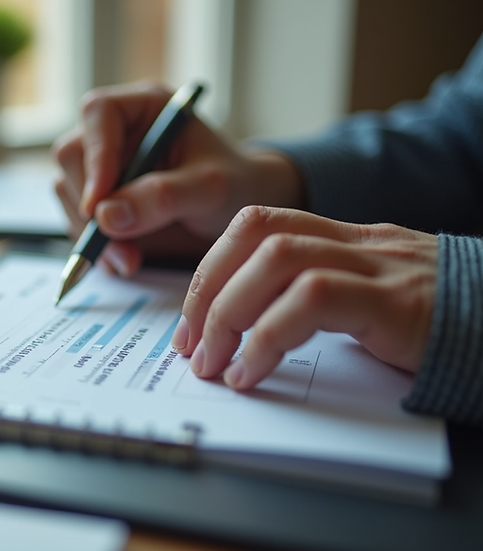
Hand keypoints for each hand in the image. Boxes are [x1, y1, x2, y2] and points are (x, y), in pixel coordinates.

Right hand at [53, 81, 305, 275]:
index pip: (99, 114)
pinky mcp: (99, 197)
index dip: (95, 156)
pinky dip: (94, 246)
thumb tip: (105, 216)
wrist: (240, 211)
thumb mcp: (210, 189)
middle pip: (72, 156)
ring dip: (90, 232)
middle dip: (88, 206)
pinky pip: (76, 218)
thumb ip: (162, 198)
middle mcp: (117, 131)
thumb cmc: (235, 184)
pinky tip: (123, 259)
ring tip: (129, 259)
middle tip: (116, 245)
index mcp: (145, 107)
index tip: (100, 203)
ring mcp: (103, 164)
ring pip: (67, 191)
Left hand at [171, 206, 437, 389]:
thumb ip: (312, 301)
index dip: (210, 268)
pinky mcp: (396, 302)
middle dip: (207, 291)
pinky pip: (313, 300)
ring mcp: (378, 266)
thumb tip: (239, 333)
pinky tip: (252, 372)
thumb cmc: (437, 326)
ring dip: (228, 314)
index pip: (258, 225)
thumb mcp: (367, 302)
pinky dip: (268, 338)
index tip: (188, 322)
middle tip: (190, 346)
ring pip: (278, 259)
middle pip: (257, 233)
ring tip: (214, 363)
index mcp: (344, 238)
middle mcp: (357, 242)